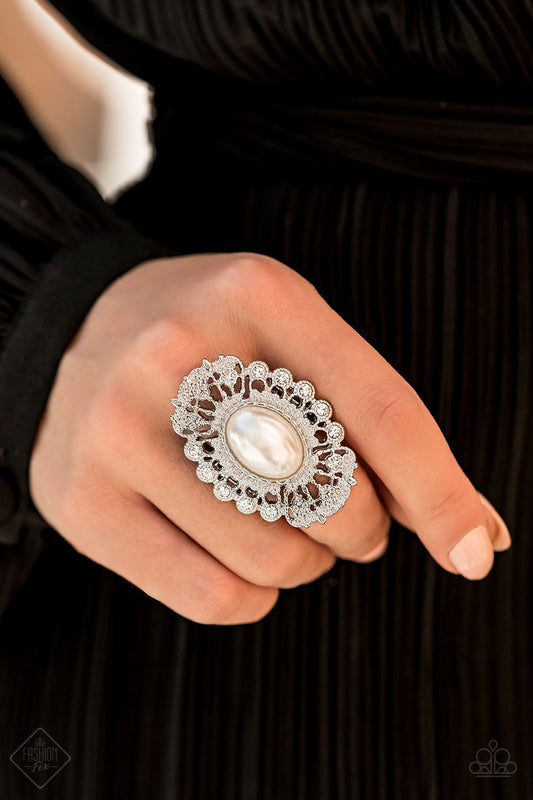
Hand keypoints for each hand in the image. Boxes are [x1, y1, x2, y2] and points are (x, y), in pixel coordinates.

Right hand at [29, 252, 510, 623]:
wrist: (73, 330)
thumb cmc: (210, 343)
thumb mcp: (291, 337)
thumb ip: (374, 421)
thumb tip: (475, 533)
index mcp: (258, 296)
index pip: (380, 409)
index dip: (441, 492)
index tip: (476, 549)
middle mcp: (180, 355)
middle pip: (331, 495)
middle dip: (362, 526)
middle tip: (344, 512)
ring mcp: (120, 430)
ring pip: (273, 559)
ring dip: (307, 563)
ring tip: (285, 526)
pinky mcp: (83, 500)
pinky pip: (213, 597)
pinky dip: (253, 594)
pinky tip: (239, 554)